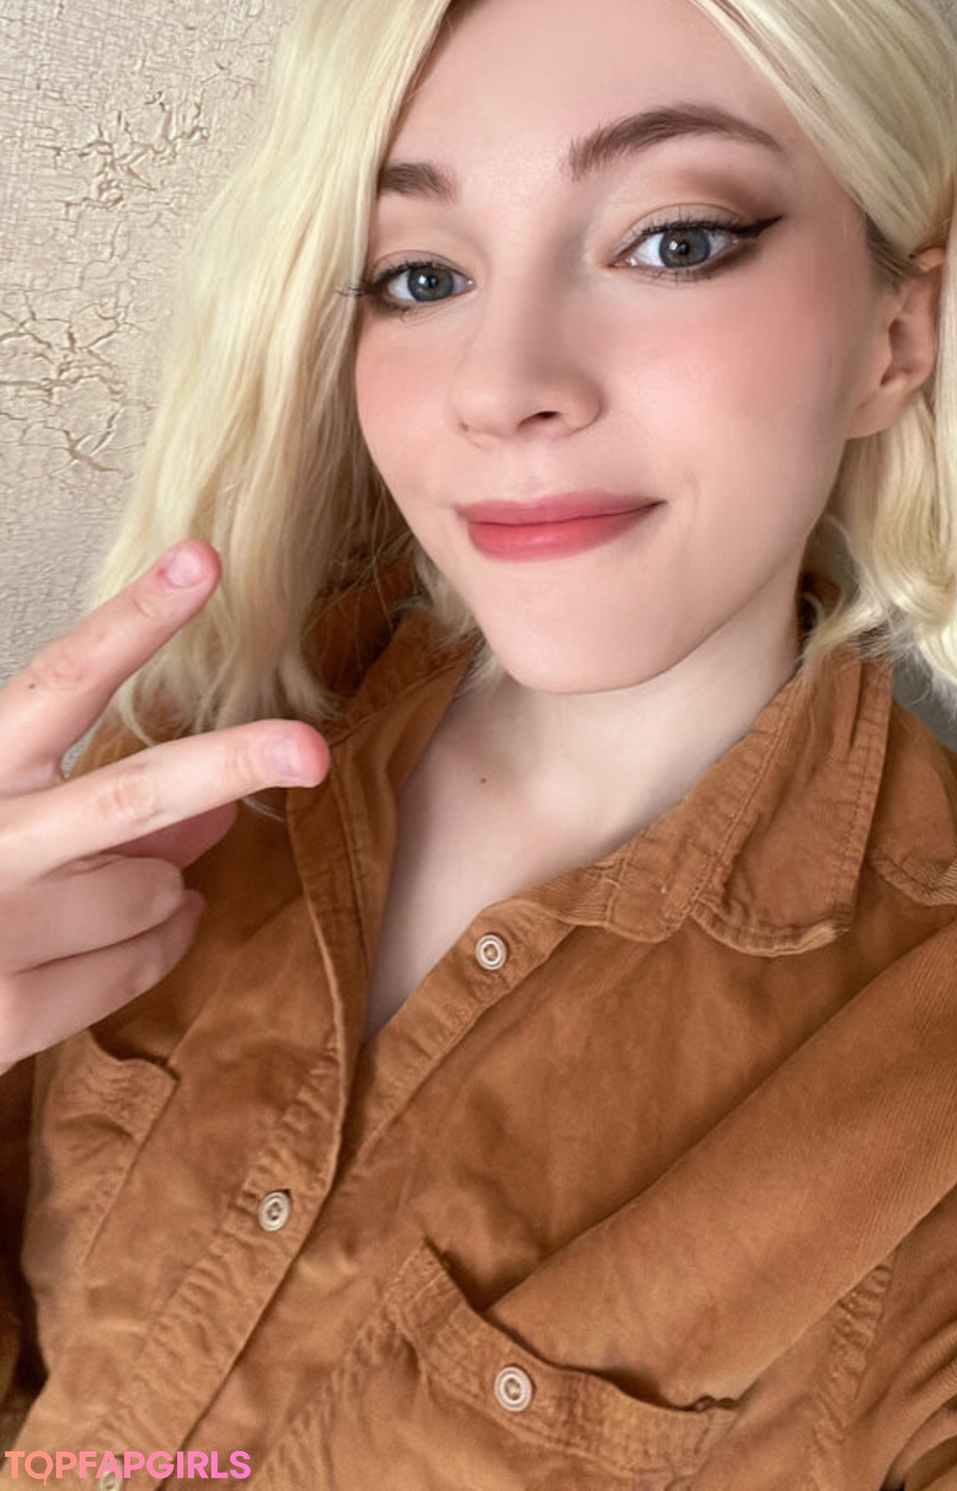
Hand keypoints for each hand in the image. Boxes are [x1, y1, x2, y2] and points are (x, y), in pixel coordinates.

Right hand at [0, 541, 328, 1070]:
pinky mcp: (7, 1015)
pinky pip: (140, 964)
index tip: (200, 560)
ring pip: (155, 890)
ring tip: (124, 891)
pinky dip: (160, 944)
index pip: (63, 680)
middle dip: (228, 764)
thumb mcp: (14, 817)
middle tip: (306, 748)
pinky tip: (137, 934)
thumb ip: (110, 804)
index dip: (135, 619)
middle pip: (130, 792)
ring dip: (167, 889)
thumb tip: (217, 810)